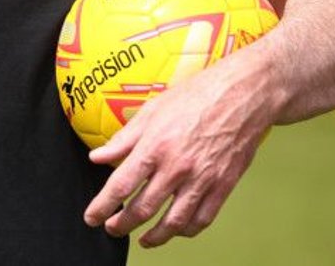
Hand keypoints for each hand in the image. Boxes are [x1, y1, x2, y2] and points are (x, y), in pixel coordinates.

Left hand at [83, 52, 274, 247]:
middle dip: (122, 224)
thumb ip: (124, 138)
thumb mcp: (152, 110)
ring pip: (173, 222)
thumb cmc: (196, 96)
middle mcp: (177, 167)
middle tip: (112, 228)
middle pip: (143, 209)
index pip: (121, 185)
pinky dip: (186, 230)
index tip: (92, 217)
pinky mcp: (223, 186)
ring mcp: (202, 179)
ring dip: (154, 236)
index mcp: (155, 146)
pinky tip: (176, 229)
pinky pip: (202, 219)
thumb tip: (98, 157)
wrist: (242, 95)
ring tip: (142, 239)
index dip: (103, 206)